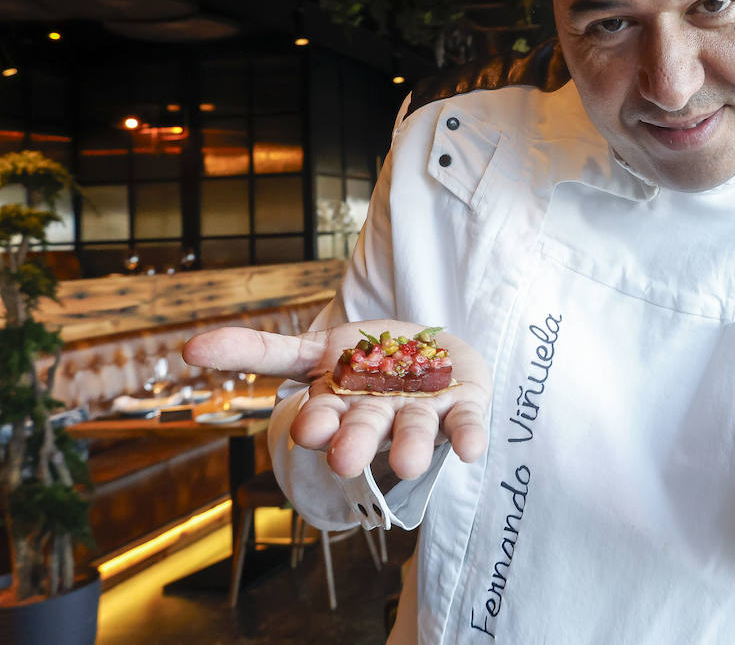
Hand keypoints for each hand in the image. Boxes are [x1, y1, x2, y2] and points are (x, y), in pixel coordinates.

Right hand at [183, 320, 492, 479]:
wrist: (432, 354)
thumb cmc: (366, 360)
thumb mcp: (313, 350)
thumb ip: (258, 350)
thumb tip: (186, 348)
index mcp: (340, 406)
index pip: (324, 419)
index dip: (319, 424)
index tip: (311, 429)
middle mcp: (379, 417)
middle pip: (365, 432)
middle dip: (356, 444)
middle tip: (348, 459)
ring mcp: (422, 414)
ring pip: (414, 433)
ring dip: (411, 448)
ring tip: (410, 463)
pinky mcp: (463, 408)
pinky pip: (466, 425)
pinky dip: (469, 437)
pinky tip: (472, 450)